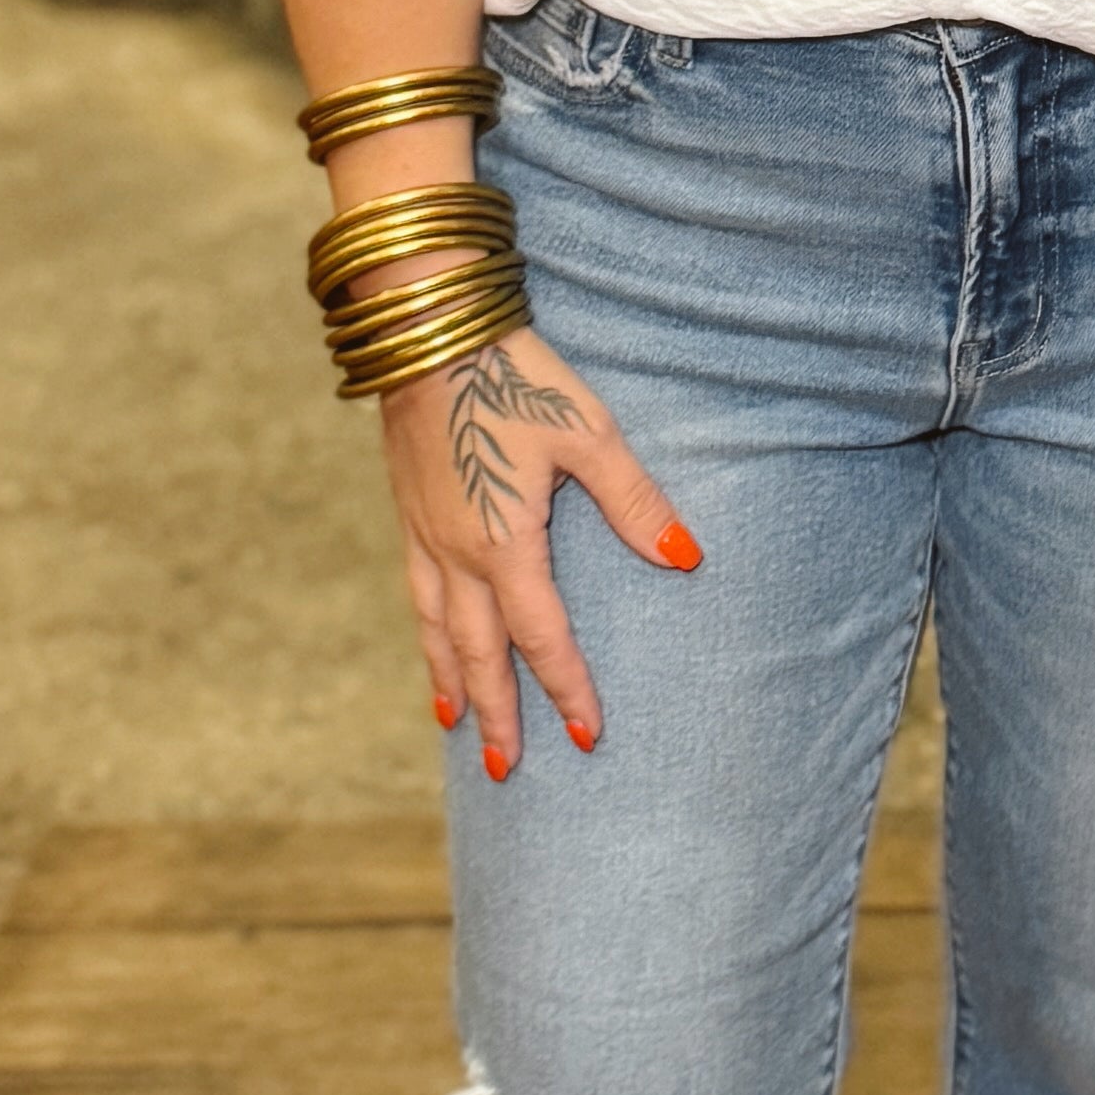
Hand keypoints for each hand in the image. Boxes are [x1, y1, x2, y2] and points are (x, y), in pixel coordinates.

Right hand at [378, 325, 697, 778]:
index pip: (542, 636)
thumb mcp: (589, 433)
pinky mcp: (409, 509)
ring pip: (438, 628)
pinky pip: (417, 592)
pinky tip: (432, 638)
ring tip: (457, 724)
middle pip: (480, 652)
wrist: (426, 327)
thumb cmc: (515, 375)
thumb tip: (685, 556)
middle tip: (507, 768)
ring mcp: (426, 533)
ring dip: (452, 681)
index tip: (586, 735)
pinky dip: (426, 632)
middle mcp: (458, 552)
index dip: (566, 687)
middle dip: (498, 712)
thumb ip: (634, 501)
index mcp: (506, 542)